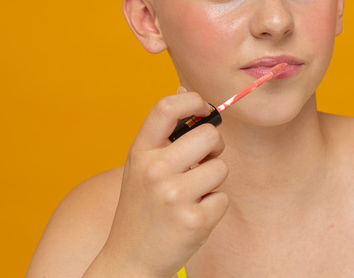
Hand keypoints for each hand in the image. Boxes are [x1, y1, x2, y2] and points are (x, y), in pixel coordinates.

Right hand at [85, 89, 228, 276]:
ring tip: (190, 196)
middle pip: (210, 135)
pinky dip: (213, 207)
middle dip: (213, 148)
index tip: (204, 108)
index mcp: (140, 152)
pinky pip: (222, 198)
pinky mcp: (194, 220)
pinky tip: (192, 216)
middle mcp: (155, 170)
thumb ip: (163, 133)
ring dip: (213, 181)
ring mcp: (174, 196)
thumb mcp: (141, 166)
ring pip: (221, 167)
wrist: (130, 261)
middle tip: (201, 163)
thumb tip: (186, 91)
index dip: (193, 100)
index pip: (166, 108)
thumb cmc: (142, 208)